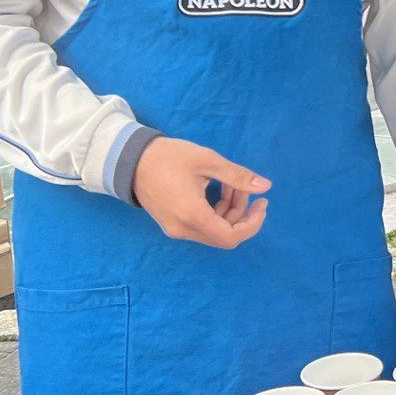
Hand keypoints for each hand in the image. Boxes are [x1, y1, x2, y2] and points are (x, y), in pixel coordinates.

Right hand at [131, 137, 269, 248]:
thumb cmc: (169, 157)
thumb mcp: (207, 161)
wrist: (130, 159)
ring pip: (213, 230)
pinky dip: (215, 211)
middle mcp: (182, 229)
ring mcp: (175, 229)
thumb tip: (265, 186)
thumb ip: (237, 176)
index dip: (252, 225)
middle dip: (241, 214)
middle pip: (223, 235)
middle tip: (247, 188)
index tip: (262, 204)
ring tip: (232, 184)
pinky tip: (219, 189)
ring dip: (229, 210)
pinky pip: (201, 225)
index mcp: (192, 215)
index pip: (231, 237)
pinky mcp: (171, 223)